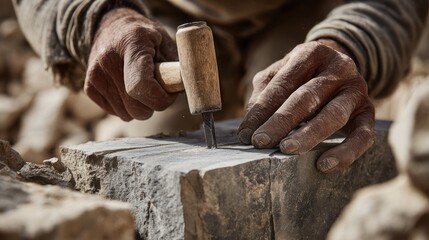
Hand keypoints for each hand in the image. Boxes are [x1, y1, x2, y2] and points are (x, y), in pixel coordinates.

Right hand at [84, 8, 177, 120]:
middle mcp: (108, 59)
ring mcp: (95, 74)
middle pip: (135, 107)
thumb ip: (176, 67)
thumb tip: (187, 92)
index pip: (141, 86)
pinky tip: (129, 89)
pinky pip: (115, 112)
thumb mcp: (166, 43)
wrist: (112, 27)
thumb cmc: (146, 38)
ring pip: (126, 115)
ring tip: (143, 87)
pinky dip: (126, 107)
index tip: (169, 95)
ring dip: (140, 108)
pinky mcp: (89, 86)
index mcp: (132, 44)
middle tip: (159, 93)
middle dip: (153, 106)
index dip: (160, 99)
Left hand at [238, 40, 374, 172]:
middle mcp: (338, 67)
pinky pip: (363, 136)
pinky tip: (324, 165)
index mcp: (311, 53)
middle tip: (260, 142)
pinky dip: (345, 152)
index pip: (283, 83)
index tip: (245, 134)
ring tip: (286, 150)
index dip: (262, 110)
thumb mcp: (280, 74)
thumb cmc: (300, 75)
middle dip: (280, 122)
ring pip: (333, 115)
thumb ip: (264, 94)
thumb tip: (248, 128)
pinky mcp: (369, 112)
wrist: (338, 67)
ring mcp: (356, 89)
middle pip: (307, 97)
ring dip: (308, 135)